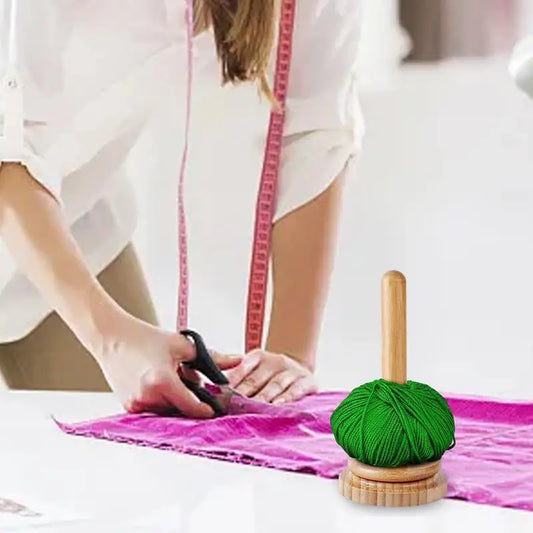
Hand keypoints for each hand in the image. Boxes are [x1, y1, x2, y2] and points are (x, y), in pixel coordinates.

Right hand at [94, 311, 241, 416]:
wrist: (112, 337)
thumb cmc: (146, 338)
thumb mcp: (182, 345)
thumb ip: (212, 357)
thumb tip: (239, 360)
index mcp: (162, 382)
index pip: (192, 407)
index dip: (207, 408)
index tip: (216, 405)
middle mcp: (147, 397)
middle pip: (181, 410)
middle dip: (190, 398)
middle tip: (188, 377)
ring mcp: (136, 405)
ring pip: (168, 411)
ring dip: (176, 400)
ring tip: (171, 376)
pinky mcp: (128, 407)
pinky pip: (154, 409)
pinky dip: (162, 399)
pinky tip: (158, 380)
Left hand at [226, 350, 317, 404]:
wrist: (300, 371)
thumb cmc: (268, 377)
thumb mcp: (252, 370)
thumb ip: (233, 378)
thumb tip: (210, 391)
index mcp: (258, 356)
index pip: (240, 370)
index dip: (229, 384)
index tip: (218, 397)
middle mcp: (275, 360)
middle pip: (255, 380)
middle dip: (242, 397)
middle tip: (230, 409)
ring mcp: (292, 370)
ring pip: (274, 386)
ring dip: (262, 399)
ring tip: (251, 410)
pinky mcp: (308, 381)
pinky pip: (296, 390)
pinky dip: (286, 399)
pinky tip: (278, 406)